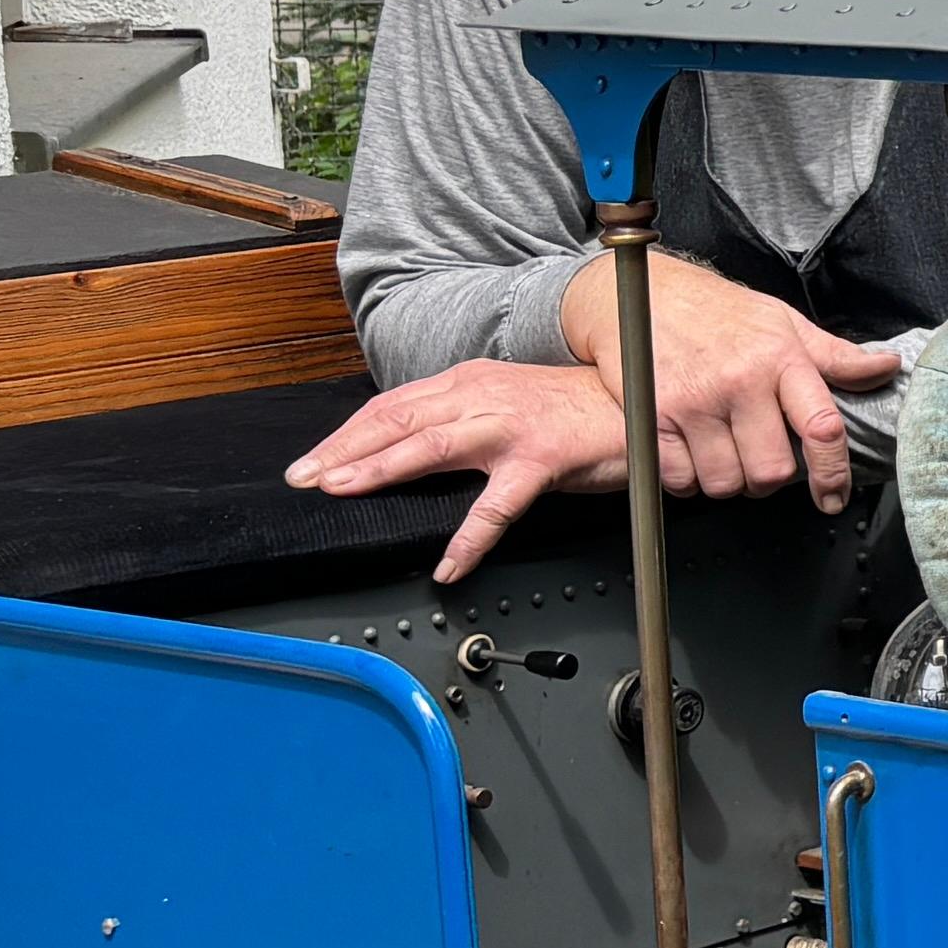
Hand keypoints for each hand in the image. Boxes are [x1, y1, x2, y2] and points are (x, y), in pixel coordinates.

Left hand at [285, 362, 649, 586]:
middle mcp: (483, 396)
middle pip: (397, 420)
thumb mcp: (510, 401)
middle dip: (343, 449)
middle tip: (304, 476)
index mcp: (470, 382)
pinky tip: (449, 565)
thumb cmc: (579, 409)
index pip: (393, 406)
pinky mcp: (542, 459)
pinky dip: (469, 539)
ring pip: (431, 446)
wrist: (643, 400)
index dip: (347, 433)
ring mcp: (511, 426)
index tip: (313, 460)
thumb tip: (411, 446)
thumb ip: (463, 417)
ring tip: (343, 490)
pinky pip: (496, 506)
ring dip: (380, 468)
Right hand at [552, 250, 901, 504]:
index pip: (822, 428)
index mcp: (780, 358)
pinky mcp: (650, 417)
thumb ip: (835, 355)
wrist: (637, 292)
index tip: (834, 498)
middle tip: (761, 462)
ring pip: (725, 483)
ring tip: (724, 453)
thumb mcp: (782, 322)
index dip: (833, 474)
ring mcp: (692, 401)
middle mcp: (739, 381)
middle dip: (769, 480)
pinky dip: (687, 479)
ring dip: (728, 481)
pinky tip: (690, 454)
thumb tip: (887, 367)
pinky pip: (679, 479)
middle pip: (771, 471)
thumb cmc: (717, 310)